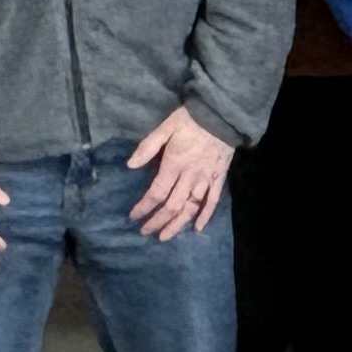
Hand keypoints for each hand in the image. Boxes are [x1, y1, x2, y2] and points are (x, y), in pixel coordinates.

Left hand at [125, 104, 237, 241]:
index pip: (157, 192)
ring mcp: (206, 179)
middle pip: (172, 205)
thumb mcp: (166, 127)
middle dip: (157, 221)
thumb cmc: (191, 120)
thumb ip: (148, 146)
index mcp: (174, 164)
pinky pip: (213, 201)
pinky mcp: (219, 178)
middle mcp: (190, 176)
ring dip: (177, 224)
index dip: (144, 207)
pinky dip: (205, 216)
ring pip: (191, 207)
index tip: (134, 217)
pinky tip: (197, 228)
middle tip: (145, 232)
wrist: (221, 115)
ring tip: (165, 237)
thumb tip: (130, 165)